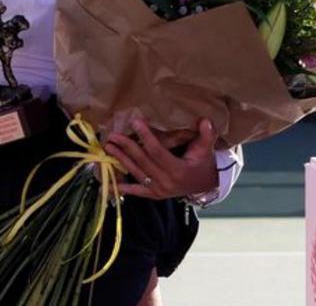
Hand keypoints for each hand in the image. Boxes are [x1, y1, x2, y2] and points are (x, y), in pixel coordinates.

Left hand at [104, 115, 218, 200]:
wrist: (207, 185)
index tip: (135, 122)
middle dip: (127, 147)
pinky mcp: (155, 195)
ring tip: (108, 147)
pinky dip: (125, 188)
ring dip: (121, 160)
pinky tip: (112, 183)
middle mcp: (167, 182)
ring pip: (137, 172)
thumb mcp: (206, 149)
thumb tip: (205, 120)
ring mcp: (160, 190)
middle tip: (113, 135)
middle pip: (143, 161)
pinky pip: (138, 191)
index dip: (146, 136)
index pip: (157, 151)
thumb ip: (206, 135)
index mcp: (178, 170)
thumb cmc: (204, 163)